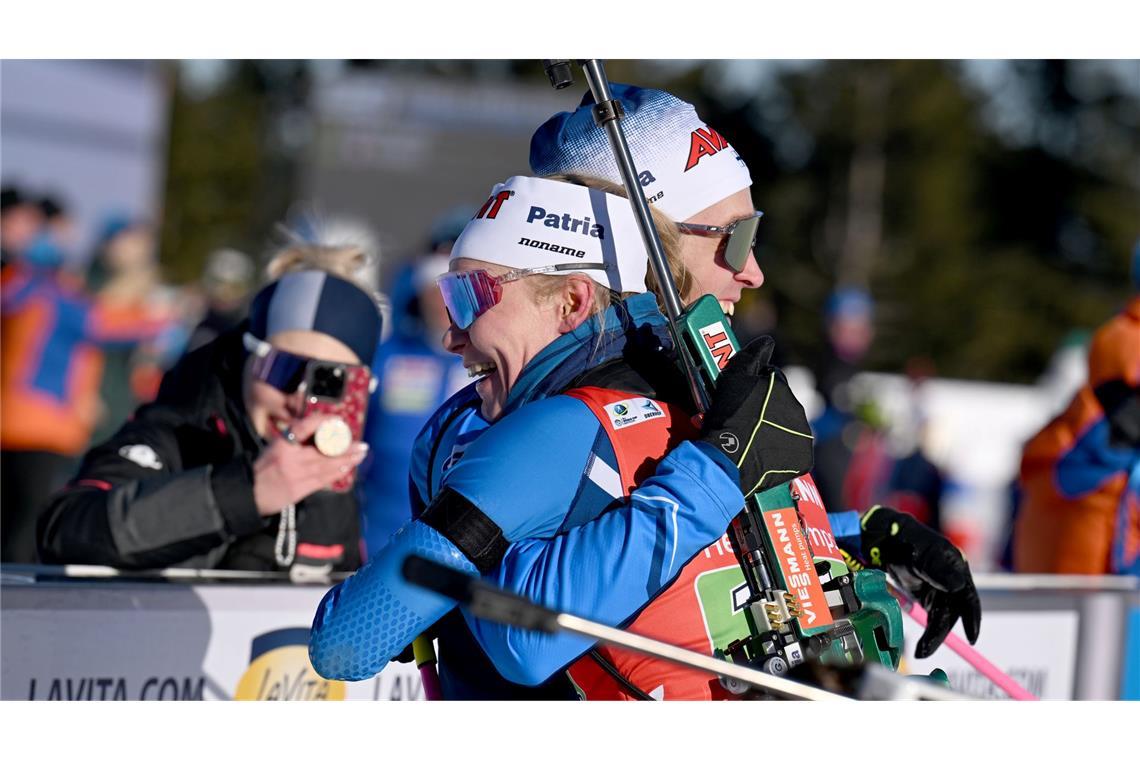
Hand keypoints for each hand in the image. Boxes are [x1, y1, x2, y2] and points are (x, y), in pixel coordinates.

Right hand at [252, 414, 368, 515]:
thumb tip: (319, 432)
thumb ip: (294, 440)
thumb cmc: (263, 468)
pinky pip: (324, 479)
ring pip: (328, 466)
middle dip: (346, 447)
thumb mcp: (274, 447)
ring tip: (361, 454)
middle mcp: (291, 458)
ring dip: (347, 460)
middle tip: (361, 444)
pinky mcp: (300, 489)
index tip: (337, 419)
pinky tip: (348, 467)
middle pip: (323, 450)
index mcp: (281, 444)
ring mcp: (297, 475)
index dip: (322, 421)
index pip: (304, 427)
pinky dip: (338, 472)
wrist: (250, 493)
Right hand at [697, 336, 813, 496]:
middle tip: (744, 420)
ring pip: (787, 426)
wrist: (729, 459)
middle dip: (766, 408)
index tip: (740, 398)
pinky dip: (780, 452)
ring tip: (751, 439)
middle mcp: (798, 409)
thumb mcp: (731, 379)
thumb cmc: (727, 418)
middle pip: (780, 403)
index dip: (754, 385)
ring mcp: (802, 435)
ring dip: (773, 429)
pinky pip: (793, 451)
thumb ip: (751, 356)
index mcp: (781, 387)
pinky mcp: (803, 458)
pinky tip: (762, 454)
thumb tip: (767, 341)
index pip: (771, 378)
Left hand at [860, 505, 981, 657]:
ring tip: (920, 651)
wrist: (886, 540)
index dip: (973, 619)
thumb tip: (958, 587)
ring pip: (941, 619)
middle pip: (951, 614)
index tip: (972, 638)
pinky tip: (921, 644)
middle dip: (940, 633)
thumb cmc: (908, 542)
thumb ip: (939, 570)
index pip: (969, 599)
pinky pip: (931, 618)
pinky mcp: (927, 597)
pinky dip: (927, 631)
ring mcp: (940, 591)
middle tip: (925, 650)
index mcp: (957, 570)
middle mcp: (952, 583)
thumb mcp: (923, 555)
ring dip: (933, 636)